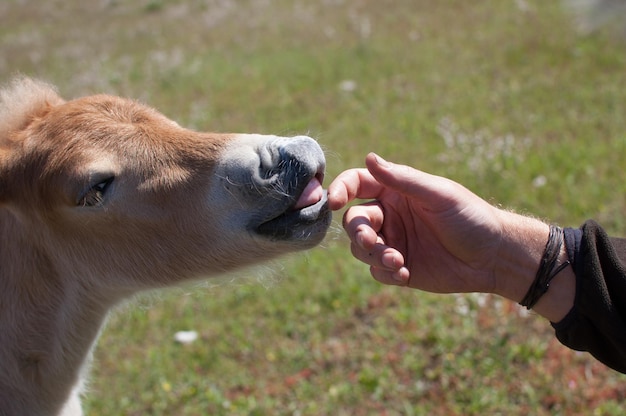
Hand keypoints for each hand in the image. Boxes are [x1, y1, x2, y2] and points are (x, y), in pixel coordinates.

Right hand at [328, 153, 505, 293]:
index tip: (334, 202)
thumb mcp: (438, 194)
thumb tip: (370, 157)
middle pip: (353, 221)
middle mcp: (389, 215)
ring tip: (397, 261)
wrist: (494, 257)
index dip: (340, 189)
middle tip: (374, 244)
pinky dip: (385, 272)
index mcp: (395, 191)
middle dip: (359, 233)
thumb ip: (402, 179)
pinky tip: (406, 273)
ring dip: (373, 255)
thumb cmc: (470, 217)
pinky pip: (376, 271)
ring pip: (360, 249)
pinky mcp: (399, 268)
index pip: (357, 184)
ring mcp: (393, 242)